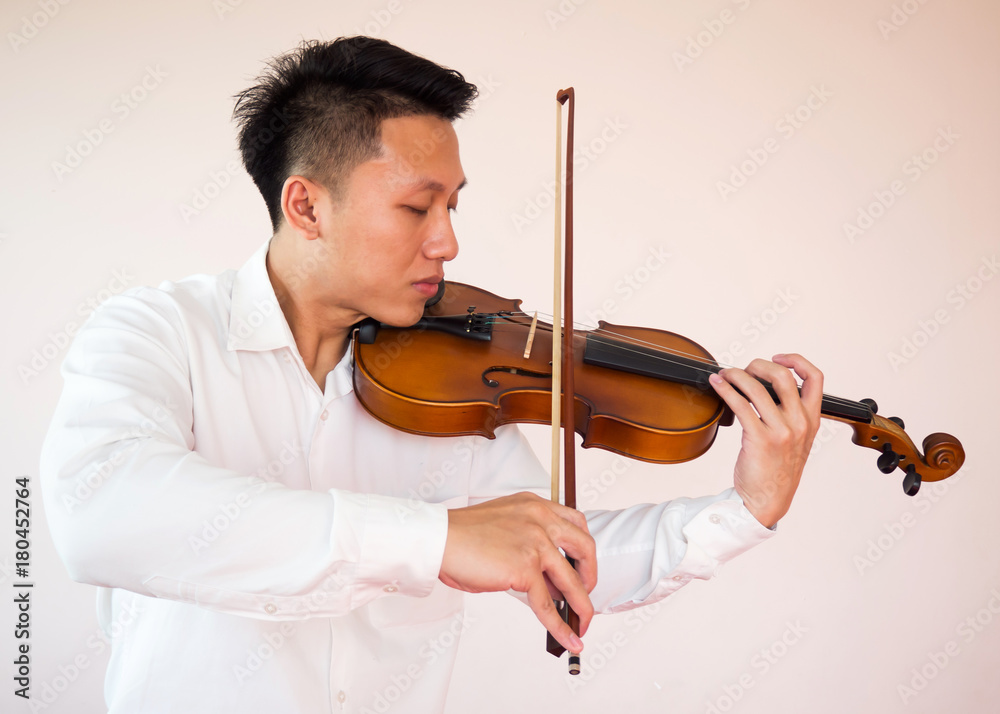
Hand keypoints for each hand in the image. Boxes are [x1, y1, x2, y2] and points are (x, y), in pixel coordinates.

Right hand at [439, 491, 595, 653]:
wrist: (439, 539)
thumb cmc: (461, 536)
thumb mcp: (505, 528)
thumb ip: (528, 544)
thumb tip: (547, 581)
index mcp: (535, 505)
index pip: (575, 522)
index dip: (583, 547)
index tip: (582, 565)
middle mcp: (540, 519)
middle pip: (585, 548)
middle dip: (590, 575)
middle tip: (586, 593)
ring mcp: (536, 543)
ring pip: (571, 581)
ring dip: (582, 606)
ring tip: (584, 624)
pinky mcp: (525, 567)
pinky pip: (548, 604)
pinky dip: (561, 626)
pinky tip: (569, 638)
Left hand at [709, 353, 822, 528]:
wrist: (767, 501)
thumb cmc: (776, 471)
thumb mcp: (795, 441)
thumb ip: (789, 415)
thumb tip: (765, 388)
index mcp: (812, 420)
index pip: (815, 378)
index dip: (796, 361)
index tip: (778, 358)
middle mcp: (800, 423)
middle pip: (783, 376)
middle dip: (759, 365)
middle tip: (744, 369)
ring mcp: (781, 432)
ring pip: (757, 388)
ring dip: (736, 375)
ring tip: (725, 374)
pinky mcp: (760, 439)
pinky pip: (741, 405)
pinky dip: (726, 390)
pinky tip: (718, 386)